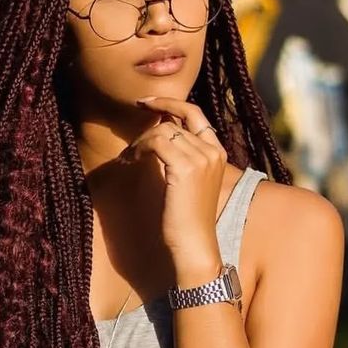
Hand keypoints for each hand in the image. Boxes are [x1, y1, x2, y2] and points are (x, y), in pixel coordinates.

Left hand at [121, 95, 227, 266]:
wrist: (194, 246)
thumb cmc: (188, 220)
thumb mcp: (189, 183)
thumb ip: (181, 157)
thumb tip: (159, 133)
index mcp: (218, 152)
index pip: (195, 113)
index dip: (170, 102)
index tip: (146, 102)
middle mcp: (213, 151)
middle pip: (174, 122)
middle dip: (148, 128)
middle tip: (130, 143)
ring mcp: (202, 158)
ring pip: (164, 130)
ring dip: (140, 141)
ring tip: (129, 159)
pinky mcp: (186, 167)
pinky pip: (157, 142)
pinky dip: (140, 148)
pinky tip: (131, 162)